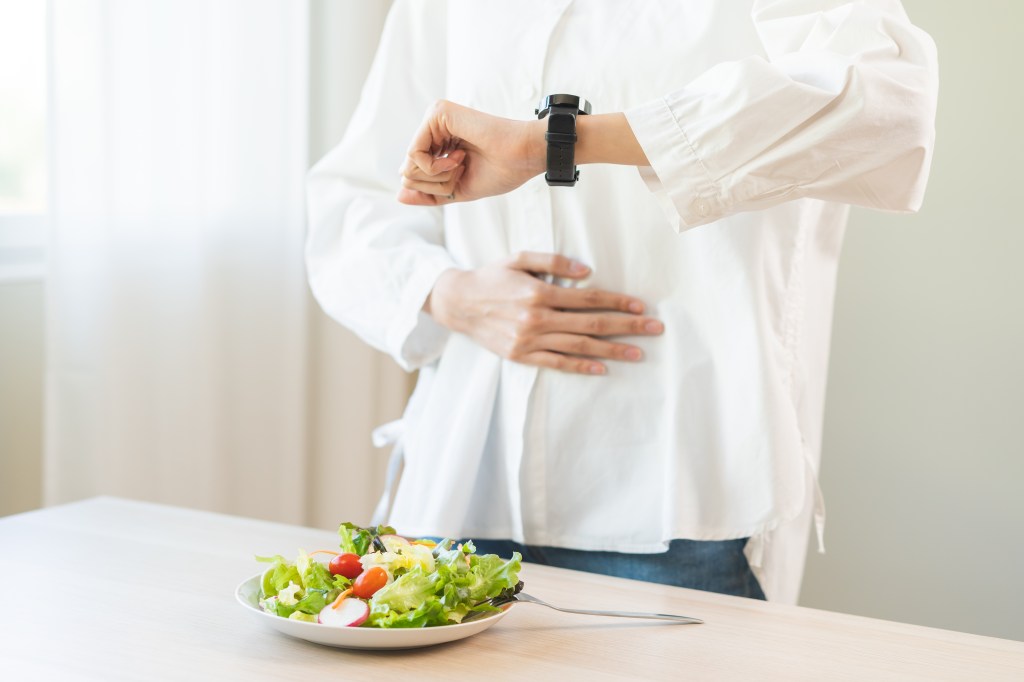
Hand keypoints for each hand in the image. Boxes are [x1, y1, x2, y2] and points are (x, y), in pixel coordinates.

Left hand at [398, 100, 544, 205]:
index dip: (436, 188)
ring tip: (462, 162)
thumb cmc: (499, 172)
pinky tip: (458, 157)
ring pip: (408, 165)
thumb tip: (399, 196)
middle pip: (407, 172)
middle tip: (462, 169)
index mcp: (439, 143)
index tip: (462, 176)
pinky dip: (435, 166)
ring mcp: (434, 118)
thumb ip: (428, 194)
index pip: (413, 176)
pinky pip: (414, 154)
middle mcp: (433, 128)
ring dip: (437, 176)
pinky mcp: (437, 113)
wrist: (521, 158)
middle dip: (435, 183)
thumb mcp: (456, 190)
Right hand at [425, 252, 663, 374]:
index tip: (641, 306)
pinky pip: (556, 363)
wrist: (458, 303)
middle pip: (591, 324)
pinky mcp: (521, 356)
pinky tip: (602, 367)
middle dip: (627, 327)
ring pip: (579, 346)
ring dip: (612, 350)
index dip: (618, 302)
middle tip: (654, 329)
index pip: (589, 299)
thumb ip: (553, 261)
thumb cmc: (492, 277)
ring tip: (638, 354)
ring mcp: (529, 340)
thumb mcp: (519, 258)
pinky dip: (581, 366)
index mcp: (539, 292)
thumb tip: (587, 271)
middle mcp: (537, 318)